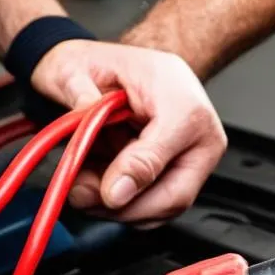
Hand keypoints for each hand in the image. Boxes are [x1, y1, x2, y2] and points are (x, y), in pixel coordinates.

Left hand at [30, 41, 226, 224]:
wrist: (114, 67)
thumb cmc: (103, 64)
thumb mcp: (77, 68)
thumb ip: (80, 99)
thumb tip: (83, 138)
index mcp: (181, 101)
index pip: (163, 152)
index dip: (132, 177)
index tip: (108, 193)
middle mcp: (198, 135)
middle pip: (173, 196)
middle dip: (122, 207)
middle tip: (84, 195)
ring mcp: (191, 160)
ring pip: (159, 210)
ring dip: (115, 210)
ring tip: (82, 186)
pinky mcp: (177, 177)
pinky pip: (150, 209)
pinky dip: (119, 208)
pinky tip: (96, 187)